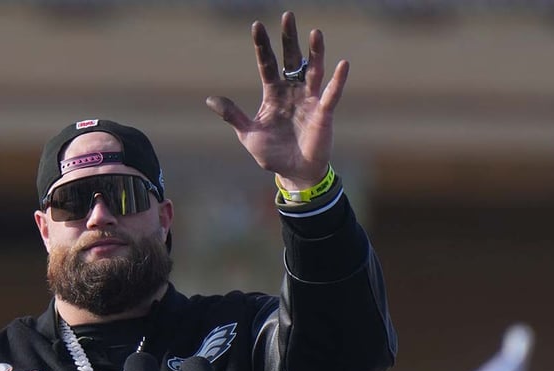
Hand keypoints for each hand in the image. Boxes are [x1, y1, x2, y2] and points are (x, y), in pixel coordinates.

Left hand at [206, 11, 348, 190]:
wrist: (294, 173)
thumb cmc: (272, 154)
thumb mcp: (248, 134)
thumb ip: (234, 116)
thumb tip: (210, 99)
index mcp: (273, 94)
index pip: (266, 64)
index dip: (262, 46)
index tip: (257, 25)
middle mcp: (292, 92)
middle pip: (291, 59)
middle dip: (289, 39)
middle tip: (288, 16)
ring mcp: (309, 100)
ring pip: (313, 70)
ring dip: (315, 52)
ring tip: (315, 32)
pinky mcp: (323, 112)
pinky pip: (331, 93)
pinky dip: (337, 80)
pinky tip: (342, 64)